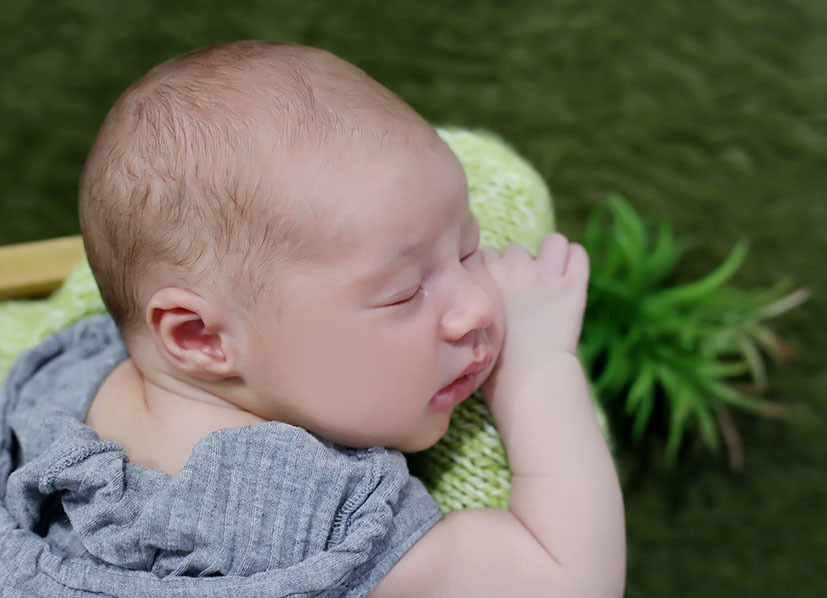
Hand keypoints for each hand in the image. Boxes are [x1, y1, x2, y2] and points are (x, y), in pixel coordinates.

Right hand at [481, 233, 588, 400]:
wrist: (527, 377)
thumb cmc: (492, 365)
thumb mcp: (468, 329)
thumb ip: (471, 307)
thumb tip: (472, 308)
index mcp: (484, 275)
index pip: (483, 256)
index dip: (488, 274)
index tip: (491, 291)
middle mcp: (515, 267)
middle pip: (514, 251)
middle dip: (517, 267)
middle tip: (520, 293)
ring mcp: (546, 275)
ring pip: (552, 241)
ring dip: (550, 255)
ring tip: (550, 276)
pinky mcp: (573, 287)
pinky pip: (578, 254)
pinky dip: (576, 260)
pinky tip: (571, 276)